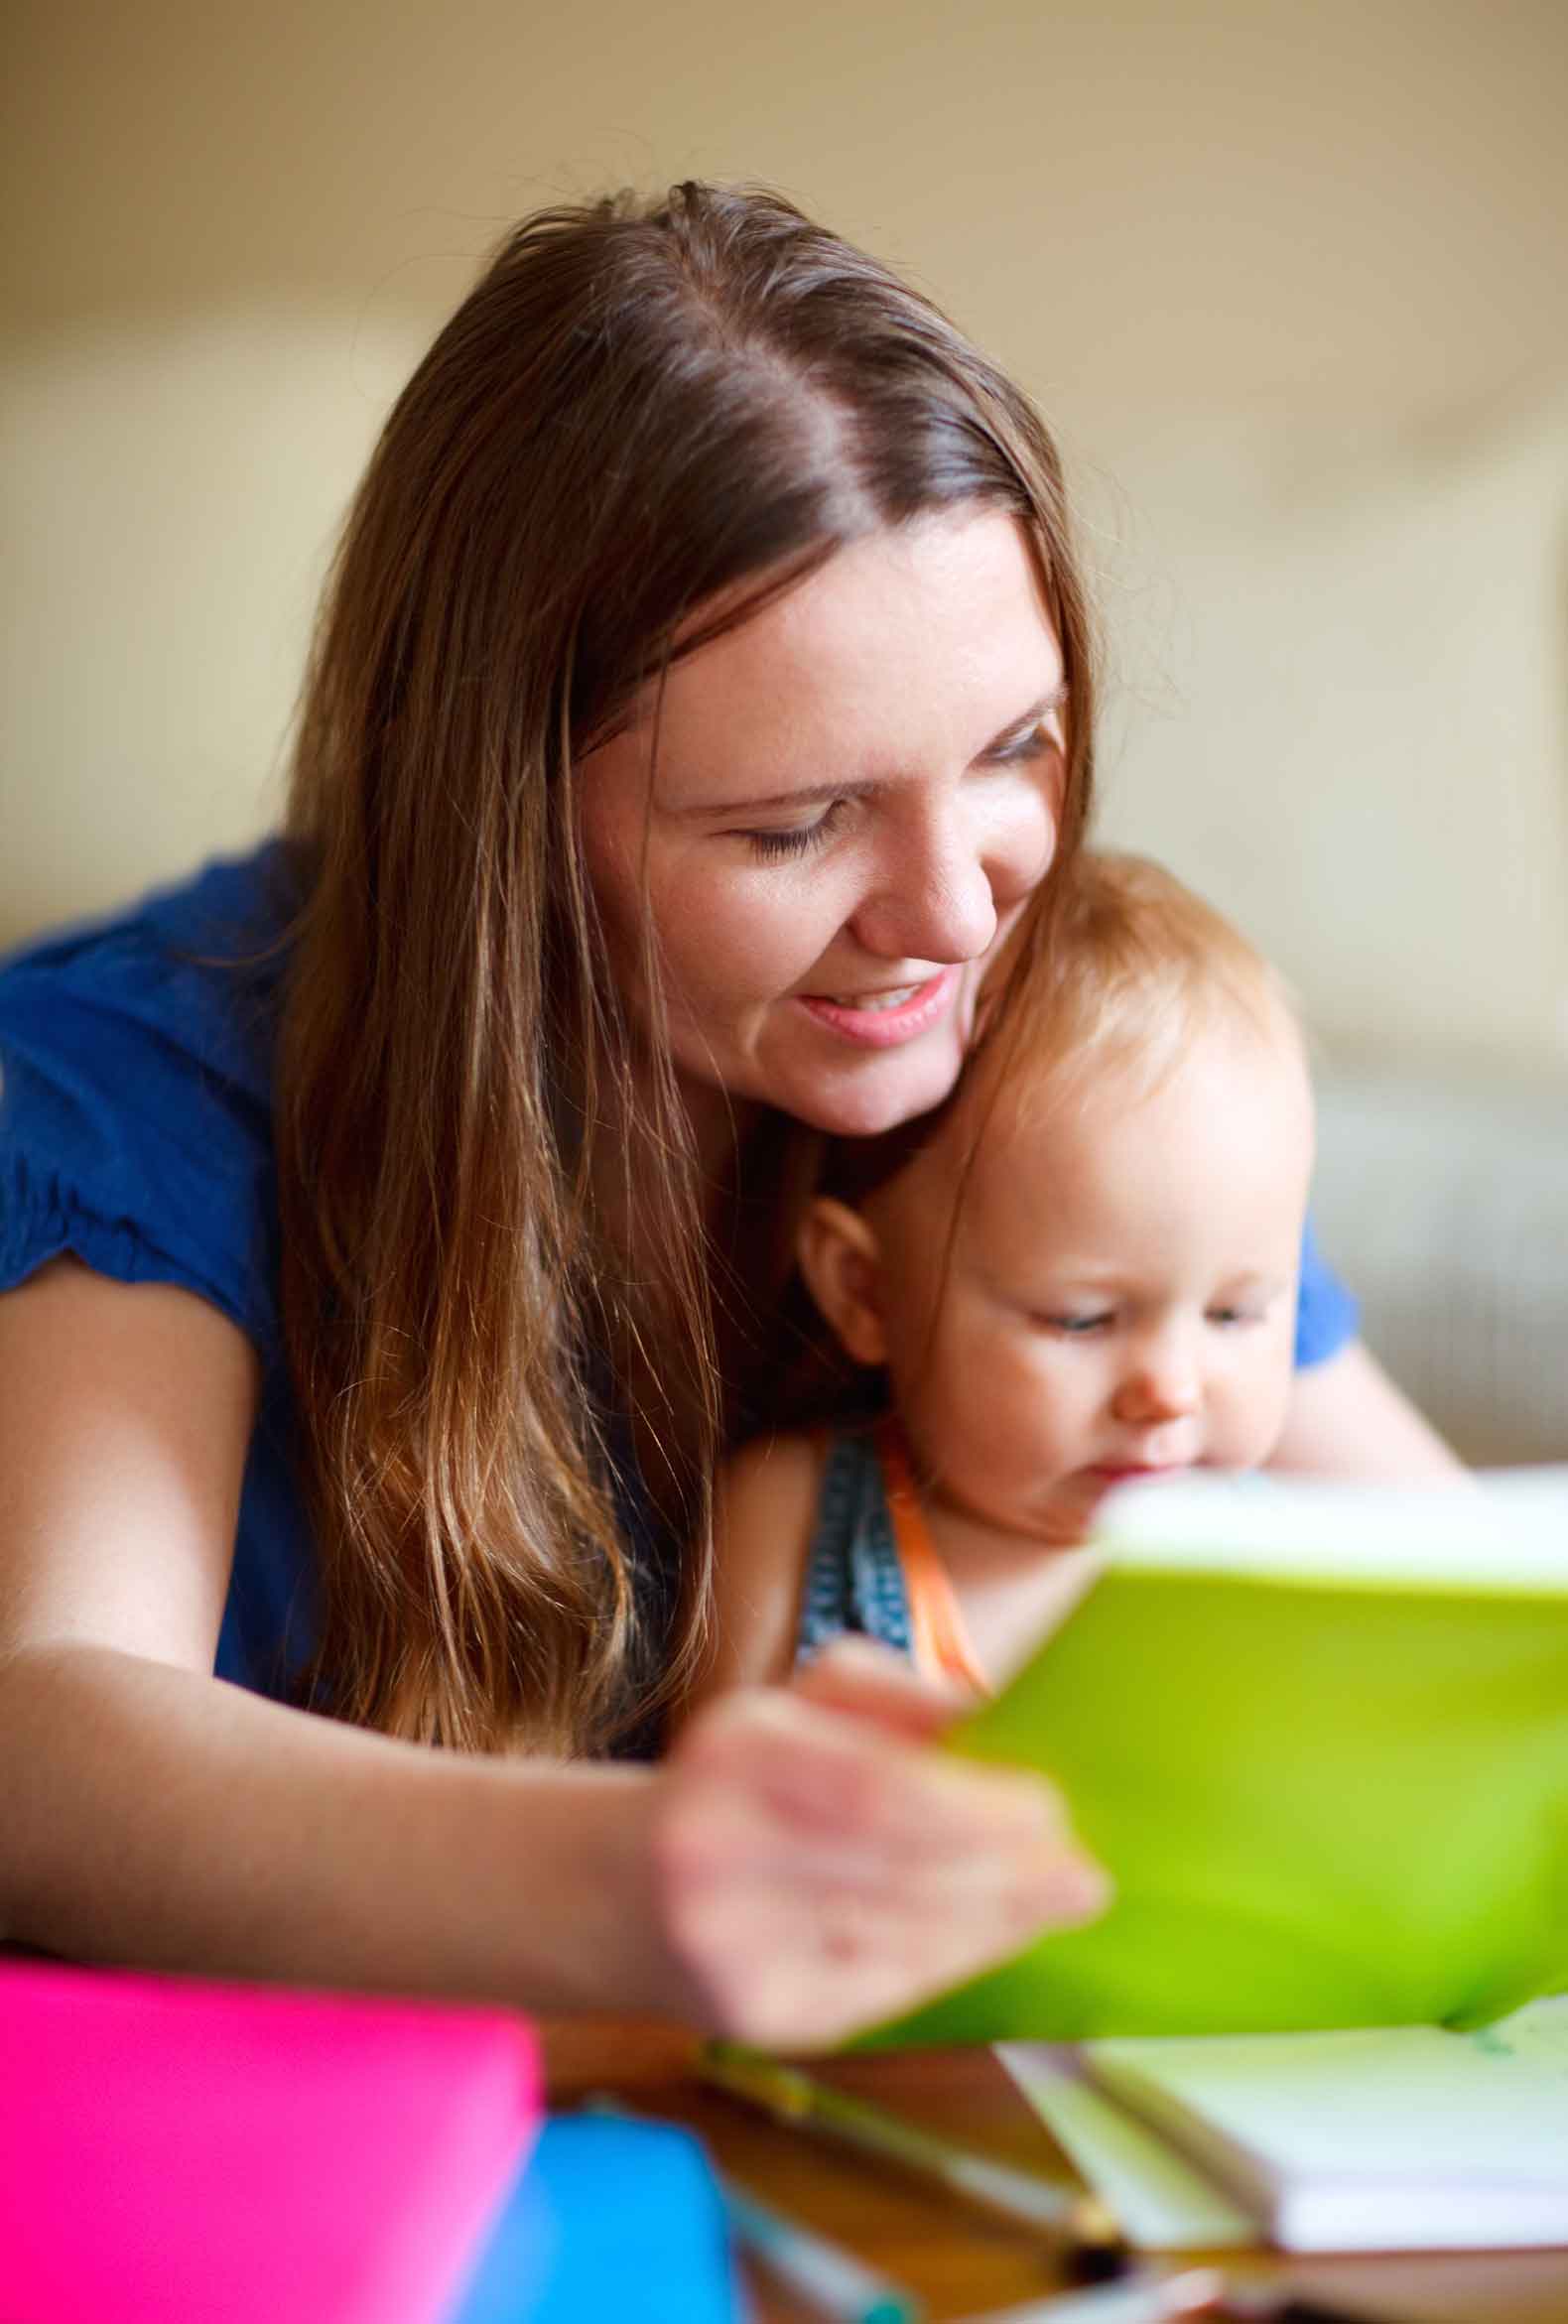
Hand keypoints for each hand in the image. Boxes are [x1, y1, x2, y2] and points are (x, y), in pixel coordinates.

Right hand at [648, 1638, 1109, 2048]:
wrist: (616, 1893)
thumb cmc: (736, 1785)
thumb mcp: (790, 1707)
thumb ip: (880, 1691)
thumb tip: (977, 1708)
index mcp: (735, 1752)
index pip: (873, 1787)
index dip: (970, 1805)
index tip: (1049, 1806)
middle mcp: (721, 1848)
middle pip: (894, 1867)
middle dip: (1004, 1872)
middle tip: (1081, 1872)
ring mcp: (734, 1944)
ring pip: (898, 1934)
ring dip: (996, 1919)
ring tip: (1063, 1899)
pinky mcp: (757, 2016)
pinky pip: (882, 1988)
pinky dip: (955, 1959)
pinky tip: (1001, 1933)